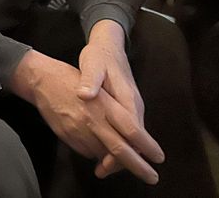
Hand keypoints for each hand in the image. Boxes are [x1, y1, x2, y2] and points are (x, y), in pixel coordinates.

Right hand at [9, 50, 162, 184]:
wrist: (42, 79)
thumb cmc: (73, 79)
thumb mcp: (99, 86)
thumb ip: (115, 110)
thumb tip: (134, 134)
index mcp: (104, 104)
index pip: (131, 130)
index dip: (146, 145)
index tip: (158, 157)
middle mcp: (92, 119)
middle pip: (120, 150)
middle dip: (138, 167)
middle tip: (152, 178)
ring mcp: (78, 130)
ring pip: (103, 154)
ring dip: (115, 161)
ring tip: (125, 162)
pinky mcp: (67, 137)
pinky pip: (87, 151)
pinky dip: (97, 152)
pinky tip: (99, 146)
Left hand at [78, 20, 151, 177]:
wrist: (108, 46)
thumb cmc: (99, 56)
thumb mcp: (92, 64)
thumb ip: (90, 81)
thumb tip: (84, 95)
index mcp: (127, 99)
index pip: (130, 133)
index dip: (121, 152)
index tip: (107, 167)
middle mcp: (134, 106)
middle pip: (134, 141)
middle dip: (124, 160)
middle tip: (104, 173)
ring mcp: (131, 107)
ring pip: (131, 138)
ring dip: (119, 153)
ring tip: (102, 168)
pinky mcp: (125, 107)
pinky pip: (126, 131)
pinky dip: (118, 143)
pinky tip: (103, 150)